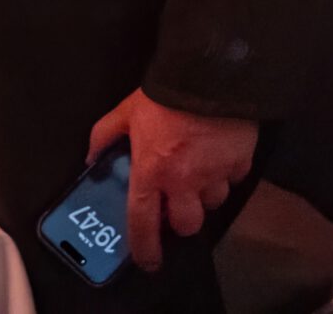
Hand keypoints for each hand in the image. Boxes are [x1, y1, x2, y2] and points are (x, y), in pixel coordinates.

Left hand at [88, 91, 255, 272]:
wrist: (210, 73)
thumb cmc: (165, 95)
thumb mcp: (126, 111)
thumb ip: (104, 135)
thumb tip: (91, 157)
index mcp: (152, 173)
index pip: (143, 222)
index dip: (145, 247)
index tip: (148, 259)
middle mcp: (184, 181)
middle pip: (187, 224)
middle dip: (183, 219)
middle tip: (180, 204)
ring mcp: (215, 172)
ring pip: (214, 202)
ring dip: (207, 194)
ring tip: (203, 176)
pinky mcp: (241, 159)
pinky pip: (236, 178)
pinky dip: (229, 172)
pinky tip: (223, 158)